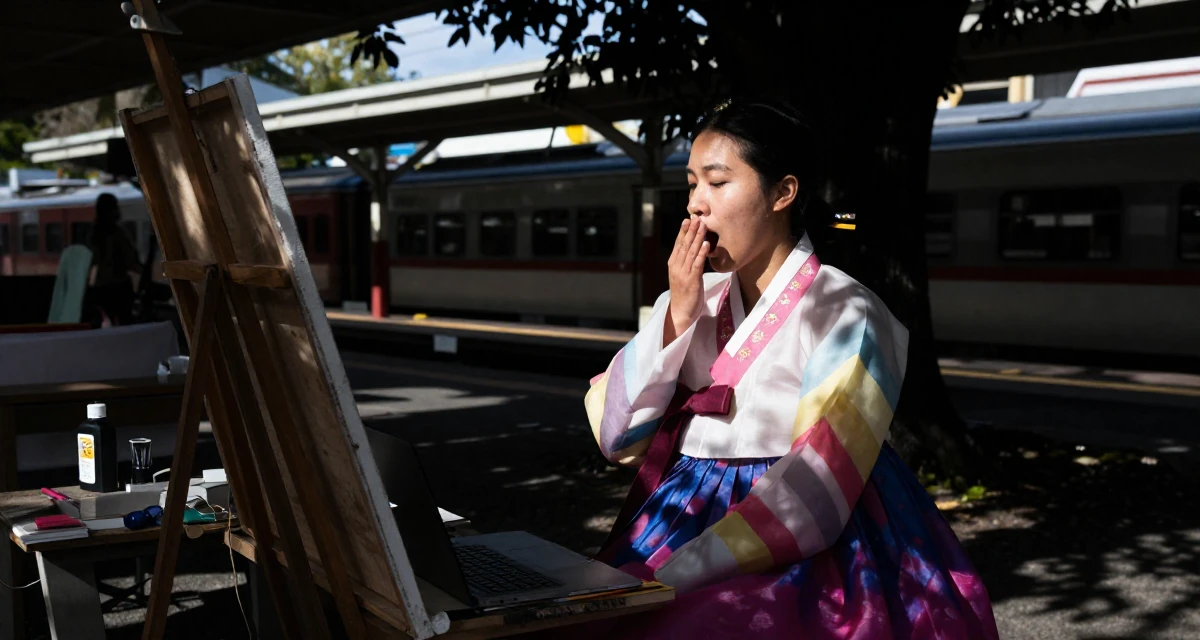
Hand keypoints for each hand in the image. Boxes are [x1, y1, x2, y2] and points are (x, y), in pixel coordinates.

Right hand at [664, 216, 708, 345]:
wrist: (681, 312)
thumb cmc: (684, 294)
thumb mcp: (682, 275)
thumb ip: (686, 263)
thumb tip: (693, 251)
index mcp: (673, 264)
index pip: (678, 244)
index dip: (683, 231)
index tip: (688, 219)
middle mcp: (676, 266)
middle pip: (684, 244)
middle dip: (691, 230)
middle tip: (696, 217)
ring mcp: (683, 273)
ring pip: (691, 251)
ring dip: (697, 237)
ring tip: (703, 225)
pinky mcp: (692, 280)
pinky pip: (697, 264)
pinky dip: (702, 253)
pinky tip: (706, 244)